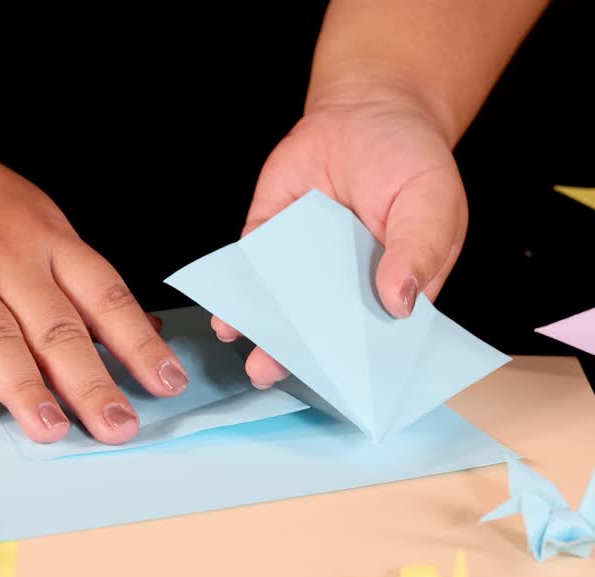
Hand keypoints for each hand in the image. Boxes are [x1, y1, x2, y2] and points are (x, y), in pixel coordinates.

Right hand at [0, 129, 188, 444]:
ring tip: (50, 429)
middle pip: (56, 327)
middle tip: (118, 426)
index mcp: (47, 240)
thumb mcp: (35, 219)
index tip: (166, 382)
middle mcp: (7, 257)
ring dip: (26, 388)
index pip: (105, 296)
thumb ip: (79, 278)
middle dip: (91, 382)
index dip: (138, 342)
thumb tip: (136, 328)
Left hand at [215, 86, 467, 387]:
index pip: (373, 337)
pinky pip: (247, 269)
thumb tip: (402, 302)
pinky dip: (234, 290)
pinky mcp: (267, 238)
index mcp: (390, 288)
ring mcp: (300, 265)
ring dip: (259, 330)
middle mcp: (340, 286)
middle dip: (295, 355)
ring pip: (276, 306)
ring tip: (249, 351)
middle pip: (317, 330)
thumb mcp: (431, 200)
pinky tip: (226, 311)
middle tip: (274, 371)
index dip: (355, 363)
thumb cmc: (410, 161)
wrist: (368, 110)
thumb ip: (419, 250)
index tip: (338, 384)